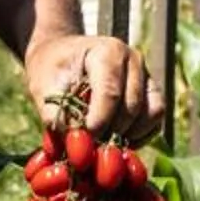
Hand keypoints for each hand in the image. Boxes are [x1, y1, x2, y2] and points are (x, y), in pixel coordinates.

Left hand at [24, 32, 164, 144]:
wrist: (61, 56)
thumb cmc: (51, 69)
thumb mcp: (43, 89)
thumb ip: (58, 118)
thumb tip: (78, 149)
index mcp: (108, 51)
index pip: (110, 93)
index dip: (98, 122)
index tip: (83, 141)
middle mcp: (133, 59)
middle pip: (132, 107)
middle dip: (110, 132)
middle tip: (89, 144)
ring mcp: (146, 74)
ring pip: (151, 113)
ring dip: (128, 135)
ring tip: (102, 141)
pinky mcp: (151, 91)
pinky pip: (156, 120)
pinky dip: (140, 135)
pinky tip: (117, 140)